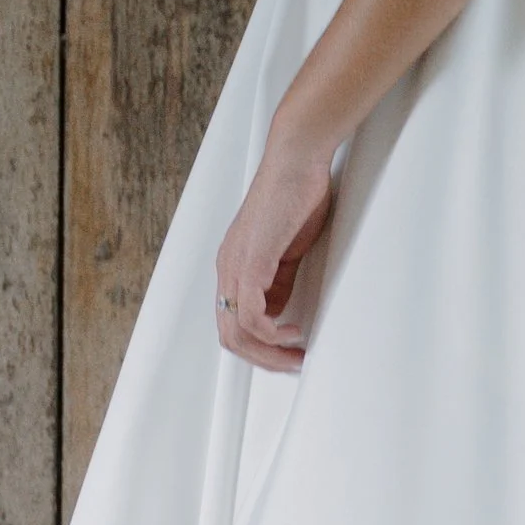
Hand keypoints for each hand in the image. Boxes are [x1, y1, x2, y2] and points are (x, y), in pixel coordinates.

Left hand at [215, 127, 337, 370]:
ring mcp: (236, 266)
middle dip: (263, 359)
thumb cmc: (295, 195)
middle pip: (230, 336)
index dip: (258, 347)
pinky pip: (252, 314)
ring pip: (237, 332)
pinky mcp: (252, 262)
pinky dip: (272, 333)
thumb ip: (279, 280)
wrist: (296, 160)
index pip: (233, 322)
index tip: (286, 353)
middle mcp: (228, 269)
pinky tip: (292, 331)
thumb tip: (280, 311)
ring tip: (296, 353)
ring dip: (269, 352)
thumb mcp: (287, 250)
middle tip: (292, 364)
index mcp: (234, 265)